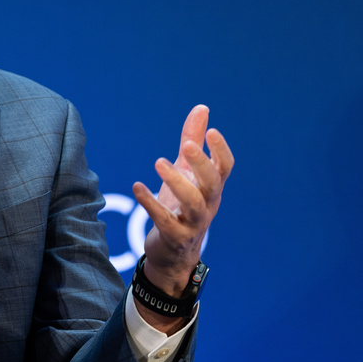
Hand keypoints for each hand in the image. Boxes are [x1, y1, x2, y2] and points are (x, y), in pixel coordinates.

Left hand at [132, 105, 233, 298]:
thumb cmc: (181, 206)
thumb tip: (202, 108)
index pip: (225, 168)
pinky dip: (151, 203)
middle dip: (201, 164)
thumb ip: (192, 141)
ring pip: (193, 203)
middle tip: (186, 146)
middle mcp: (207, 204)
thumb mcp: (187, 173)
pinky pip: (165, 220)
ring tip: (158, 162)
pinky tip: (137, 187)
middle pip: (212, 183)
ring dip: (177, 182)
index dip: (221, 150)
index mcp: (211, 188)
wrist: (174, 254)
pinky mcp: (175, 236)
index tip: (211, 130)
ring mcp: (194, 223)